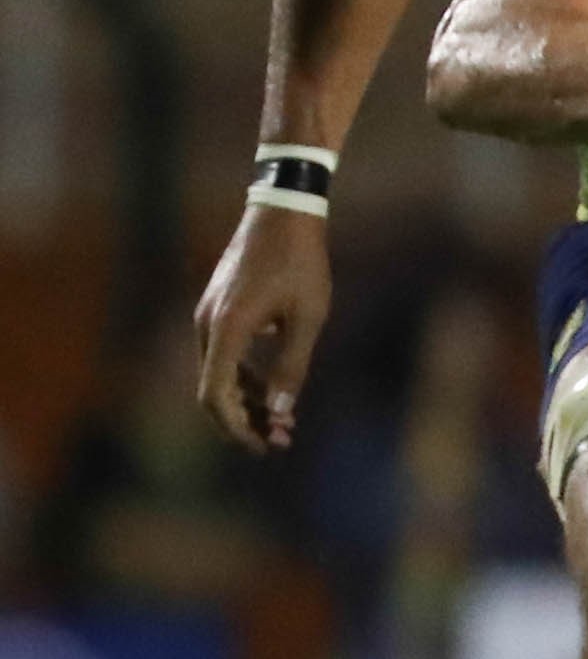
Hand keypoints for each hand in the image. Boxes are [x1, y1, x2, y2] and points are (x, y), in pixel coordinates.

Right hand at [191, 201, 331, 451]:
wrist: (284, 213)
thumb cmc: (301, 263)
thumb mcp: (308, 318)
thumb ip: (291, 367)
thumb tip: (278, 413)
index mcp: (226, 329)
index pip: (215, 394)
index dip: (237, 427)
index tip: (266, 445)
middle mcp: (208, 324)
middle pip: (213, 389)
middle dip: (244, 420)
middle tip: (281, 441)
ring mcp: (210, 315)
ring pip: (219, 373)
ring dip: (247, 401)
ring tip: (284, 424)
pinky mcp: (220, 308)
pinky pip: (226, 354)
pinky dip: (245, 377)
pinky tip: (272, 391)